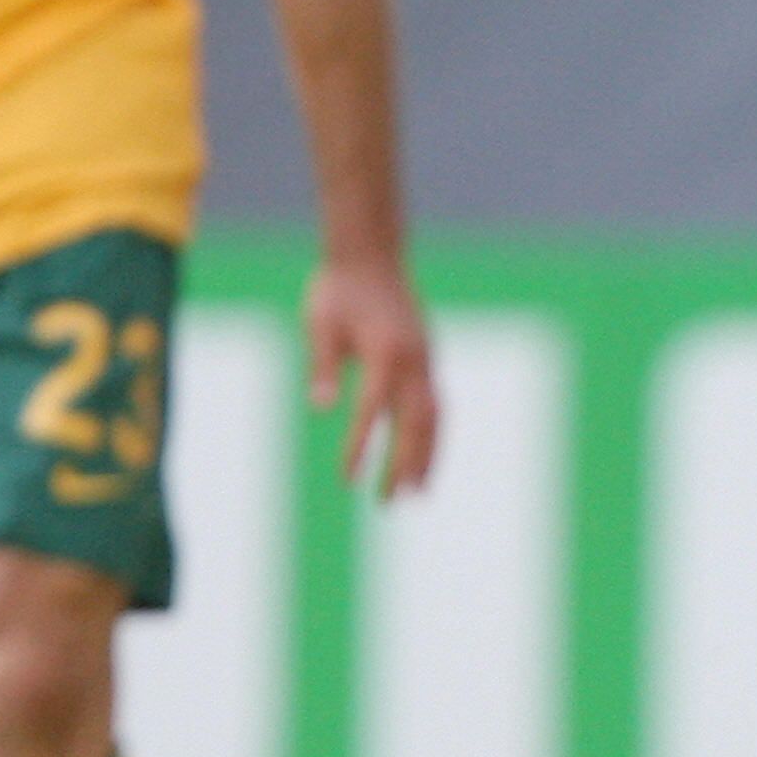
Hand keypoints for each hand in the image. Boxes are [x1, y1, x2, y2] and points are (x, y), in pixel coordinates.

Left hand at [301, 254, 438, 498]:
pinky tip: (423, 458)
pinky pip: (436, 406)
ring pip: (434, 419)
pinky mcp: (428, 359)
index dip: (360, 446)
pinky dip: (432, 436)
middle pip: (416, 424)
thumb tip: (319, 408)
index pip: (373, 410)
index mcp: (385, 352)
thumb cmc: (338, 288)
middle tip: (390, 502)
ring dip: (427, 458)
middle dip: (404, 465)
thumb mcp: (320, 323)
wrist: (372, 254)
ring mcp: (426, 360)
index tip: (348, 479)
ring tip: (418, 494)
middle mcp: (414, 360)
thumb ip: (323, 365)